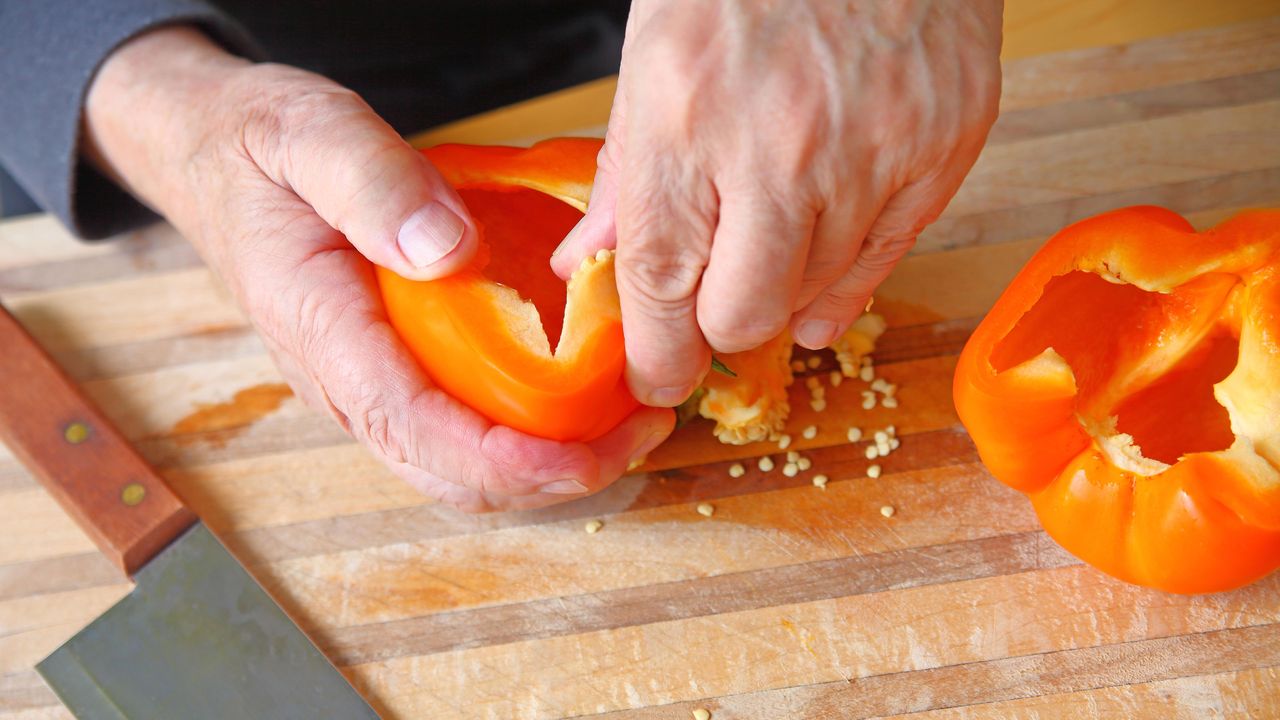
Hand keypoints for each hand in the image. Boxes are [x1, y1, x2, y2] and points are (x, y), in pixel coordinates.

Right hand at [84, 27, 671, 511]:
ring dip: (545, 467)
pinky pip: (459, 430)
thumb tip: (448, 251)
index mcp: (322, 327)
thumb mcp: (312, 135)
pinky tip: (581, 399)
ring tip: (628, 425)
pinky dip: (525, 435)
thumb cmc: (261, 147)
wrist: (217, 160)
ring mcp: (368, 383)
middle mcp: (343, 378)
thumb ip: (373, 186)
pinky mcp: (392, 372)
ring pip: (456, 467)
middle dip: (545, 478)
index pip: (411, 424)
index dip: (498, 459)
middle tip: (635, 435)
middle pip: (446, 472)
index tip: (576, 459)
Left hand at [553, 0, 1002, 405]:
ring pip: (814, 298)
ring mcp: (872, 152)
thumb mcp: (655, 51)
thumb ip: (626, 170)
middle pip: (740, 317)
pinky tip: (820, 262)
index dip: (652, 353)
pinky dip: (845, 281)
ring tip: (769, 249)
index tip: (657, 374)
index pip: (656, 285)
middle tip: (709, 314)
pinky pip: (885, 263)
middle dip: (715, 333)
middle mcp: (778, 147)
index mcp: (684, 117)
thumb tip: (588, 262)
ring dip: (781, 293)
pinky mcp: (943, 147)